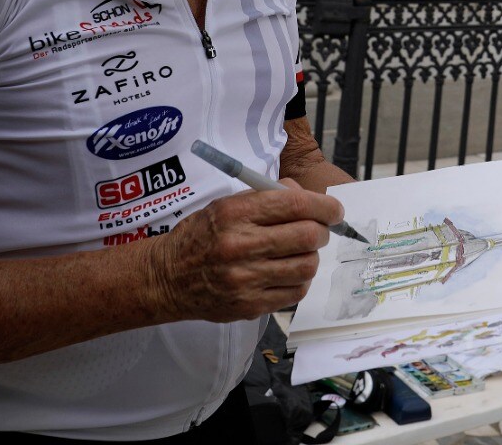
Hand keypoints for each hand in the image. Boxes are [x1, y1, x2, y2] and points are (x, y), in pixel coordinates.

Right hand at [144, 179, 342, 323]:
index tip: (334, 211)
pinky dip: (299, 280)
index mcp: (235, 213)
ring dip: (312, 257)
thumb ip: (267, 196)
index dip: (325, 207)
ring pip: (307, 266)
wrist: (167, 278)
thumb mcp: (226, 204)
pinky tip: (286, 272)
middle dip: (322, 231)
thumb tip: (308, 196)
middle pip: (308, 237)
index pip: (296, 205)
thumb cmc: (201, 235)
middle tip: (319, 231)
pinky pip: (295, 292)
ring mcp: (245, 279)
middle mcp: (240, 246)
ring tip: (299, 252)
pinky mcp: (249, 305)